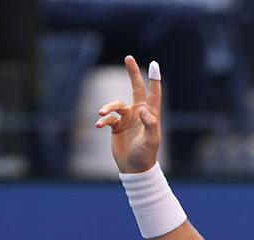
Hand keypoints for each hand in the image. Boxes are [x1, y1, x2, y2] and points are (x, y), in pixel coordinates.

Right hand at [95, 55, 162, 173]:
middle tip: (128, 57)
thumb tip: (142, 108)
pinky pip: (108, 118)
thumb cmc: (146, 154)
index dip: (154, 78)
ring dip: (108, 107)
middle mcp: (139, 113)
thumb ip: (149, 123)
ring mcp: (127, 118)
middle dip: (132, 73)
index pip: (153, 93)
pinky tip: (99, 125)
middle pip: (136, 88)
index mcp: (150, 114)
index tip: (154, 63)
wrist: (134, 168)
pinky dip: (103, 121)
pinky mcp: (116, 126)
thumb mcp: (151, 140)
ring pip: (116, 105)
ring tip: (101, 113)